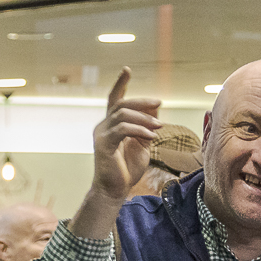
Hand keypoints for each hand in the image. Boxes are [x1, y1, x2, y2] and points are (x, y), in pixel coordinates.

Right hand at [91, 67, 162, 199]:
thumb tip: (155, 108)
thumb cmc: (127, 168)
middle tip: (159, 103)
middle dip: (142, 102)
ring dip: (144, 119)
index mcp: (111, 124)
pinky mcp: (103, 144)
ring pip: (122, 114)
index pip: (115, 99)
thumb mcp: (142, 143)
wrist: (115, 189)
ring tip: (158, 127)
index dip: (120, 84)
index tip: (127, 70)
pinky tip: (151, 137)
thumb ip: (146, 126)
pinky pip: (122, 129)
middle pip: (122, 103)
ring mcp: (101, 134)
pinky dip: (139, 130)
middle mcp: (103, 126)